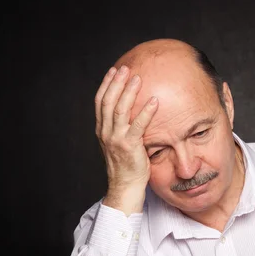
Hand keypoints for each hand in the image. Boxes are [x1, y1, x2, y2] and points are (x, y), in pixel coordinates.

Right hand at [95, 65, 158, 214]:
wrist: (126, 186)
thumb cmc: (127, 165)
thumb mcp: (120, 143)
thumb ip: (122, 128)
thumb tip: (133, 112)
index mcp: (102, 130)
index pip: (100, 102)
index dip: (106, 85)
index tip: (114, 71)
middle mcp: (106, 132)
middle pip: (108, 101)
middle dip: (116, 83)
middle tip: (126, 68)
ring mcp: (116, 139)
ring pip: (120, 110)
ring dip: (129, 92)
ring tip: (138, 78)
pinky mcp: (129, 146)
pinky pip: (138, 125)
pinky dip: (146, 112)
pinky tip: (154, 101)